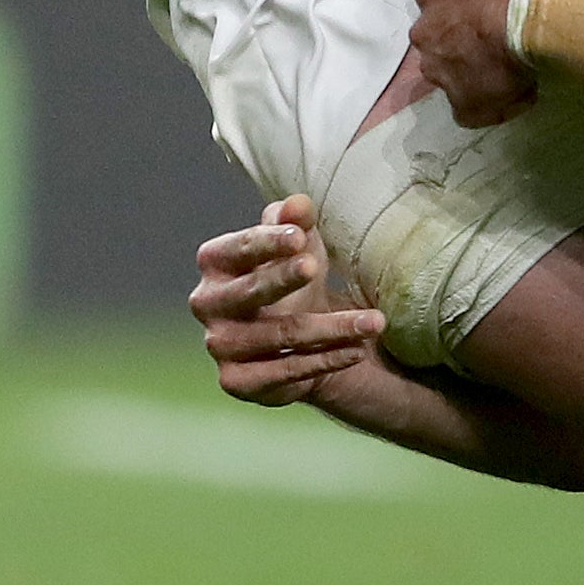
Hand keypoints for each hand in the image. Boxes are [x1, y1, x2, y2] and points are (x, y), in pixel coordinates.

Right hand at [189, 198, 384, 405]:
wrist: (295, 337)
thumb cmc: (293, 277)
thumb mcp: (300, 245)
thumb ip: (295, 222)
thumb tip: (298, 204)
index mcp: (215, 262)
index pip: (239, 249)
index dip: (268, 243)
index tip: (300, 237)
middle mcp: (207, 304)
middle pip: (249, 292)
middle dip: (283, 279)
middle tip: (315, 267)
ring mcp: (219, 345)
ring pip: (280, 335)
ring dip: (332, 328)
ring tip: (375, 322)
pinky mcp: (237, 381)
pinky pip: (286, 371)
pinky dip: (326, 360)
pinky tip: (357, 350)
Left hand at [409, 0, 552, 128]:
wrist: (542, 9)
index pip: (437, 0)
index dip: (462, 1)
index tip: (487, 1)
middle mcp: (428, 36)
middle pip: (439, 40)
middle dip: (462, 40)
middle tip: (499, 34)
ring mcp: (445, 72)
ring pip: (452, 75)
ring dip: (474, 72)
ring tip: (510, 64)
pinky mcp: (468, 102)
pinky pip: (471, 110)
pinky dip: (486, 105)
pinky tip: (511, 93)